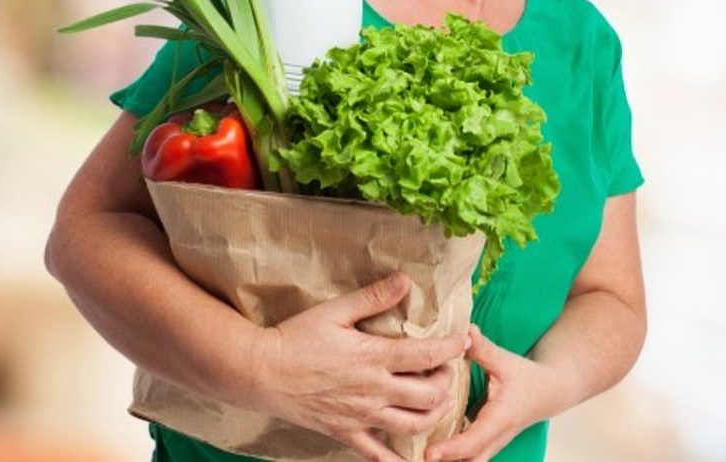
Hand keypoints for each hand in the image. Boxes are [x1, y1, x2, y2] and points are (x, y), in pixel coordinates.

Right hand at [253, 272, 469, 461]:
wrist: (261, 372)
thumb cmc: (297, 337)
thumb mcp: (336, 310)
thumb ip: (374, 297)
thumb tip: (405, 281)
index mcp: (373, 357)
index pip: (426, 356)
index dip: (451, 348)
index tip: (464, 340)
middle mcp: (372, 391)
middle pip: (428, 395)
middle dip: (446, 382)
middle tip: (448, 370)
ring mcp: (360, 416)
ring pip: (411, 426)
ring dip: (434, 415)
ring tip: (440, 402)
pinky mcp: (344, 433)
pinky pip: (377, 454)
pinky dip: (398, 459)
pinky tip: (413, 458)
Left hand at [424, 325, 559, 461]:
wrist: (549, 393)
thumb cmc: (527, 378)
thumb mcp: (505, 361)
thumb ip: (483, 349)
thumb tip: (465, 332)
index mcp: (500, 418)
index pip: (474, 441)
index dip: (451, 449)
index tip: (430, 452)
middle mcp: (496, 437)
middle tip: (422, 456)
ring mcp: (492, 443)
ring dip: (449, 461)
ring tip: (422, 453)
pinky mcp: (487, 443)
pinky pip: (469, 457)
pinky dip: (453, 456)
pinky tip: (432, 447)